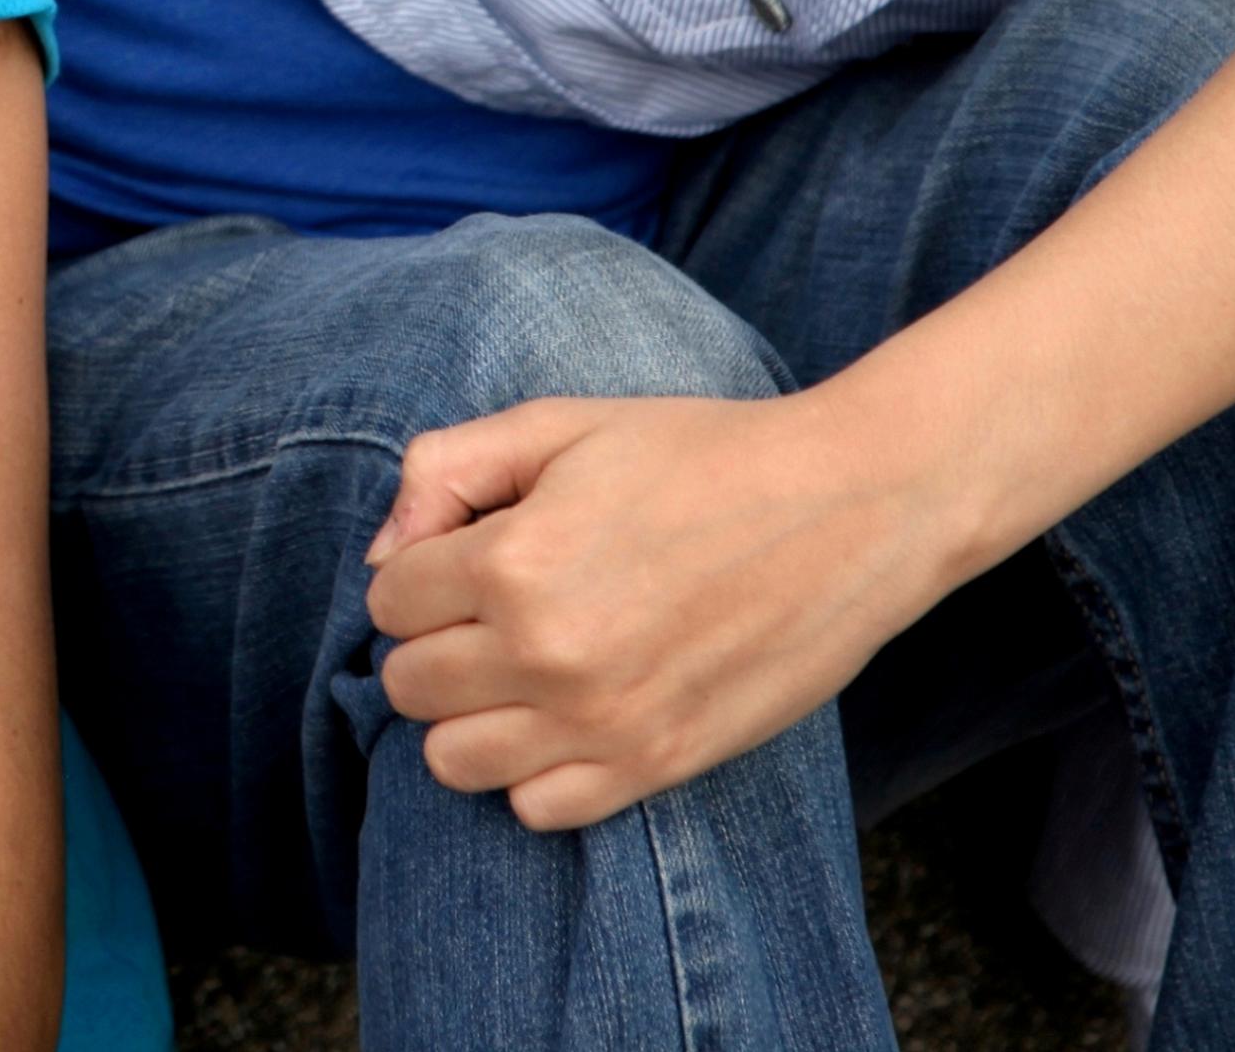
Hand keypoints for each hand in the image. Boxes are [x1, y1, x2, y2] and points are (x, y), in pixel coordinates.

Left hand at [359, 390, 963, 830]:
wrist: (851, 506)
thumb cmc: (699, 455)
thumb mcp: (557, 425)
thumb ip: (443, 473)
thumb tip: (383, 557)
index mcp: (513, 563)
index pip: (387, 604)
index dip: (420, 573)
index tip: (470, 554)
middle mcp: (547, 654)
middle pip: (407, 687)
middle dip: (434, 643)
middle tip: (493, 609)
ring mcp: (603, 722)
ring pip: (453, 761)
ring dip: (470, 716)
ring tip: (522, 667)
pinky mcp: (660, 765)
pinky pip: (537, 809)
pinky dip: (534, 772)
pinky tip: (568, 716)